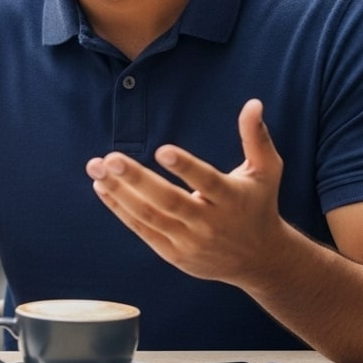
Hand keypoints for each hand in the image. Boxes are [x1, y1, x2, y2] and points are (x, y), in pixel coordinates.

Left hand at [85, 99, 288, 286]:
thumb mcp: (266, 171)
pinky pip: (142, 230)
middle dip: (137, 179)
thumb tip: (253, 103)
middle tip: (110, 158)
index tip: (162, 150)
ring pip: (149, 216)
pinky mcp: (174, 254)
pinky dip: (120, 209)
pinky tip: (102, 187)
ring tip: (95, 168)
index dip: (186, 167)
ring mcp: (190, 241)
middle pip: (169, 202)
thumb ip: (257, 137)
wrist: (258, 260)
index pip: (208, 182)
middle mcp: (210, 223)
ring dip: (119, 192)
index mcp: (232, 199)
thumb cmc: (259, 204)